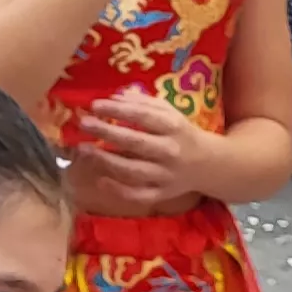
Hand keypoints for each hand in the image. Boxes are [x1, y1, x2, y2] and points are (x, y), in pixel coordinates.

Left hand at [72, 92, 205, 207]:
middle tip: (84, 123)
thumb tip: (113, 97)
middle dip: (107, 133)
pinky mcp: (163, 193)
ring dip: (106, 160)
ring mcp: (166, 175)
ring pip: (133, 171)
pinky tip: (100, 180)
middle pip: (135, 143)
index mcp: (173, 127)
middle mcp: (170, 151)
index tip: (95, 105)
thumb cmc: (180, 132)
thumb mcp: (168, 112)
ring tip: (83, 149)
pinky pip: (138, 195)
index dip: (118, 111)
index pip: (143, 117)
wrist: (208, 164)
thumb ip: (142, 103)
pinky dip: (119, 190)